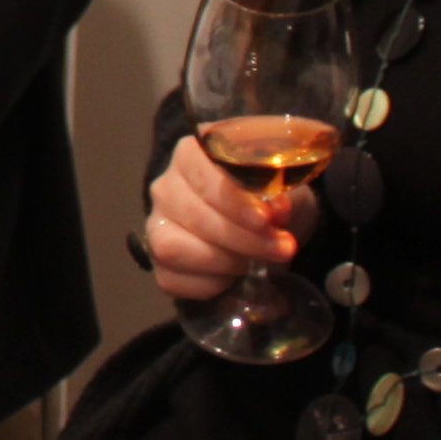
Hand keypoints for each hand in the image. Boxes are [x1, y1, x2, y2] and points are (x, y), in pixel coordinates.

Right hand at [143, 131, 317, 304]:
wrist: (265, 227)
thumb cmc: (269, 199)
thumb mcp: (283, 188)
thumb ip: (280, 193)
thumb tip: (275, 209)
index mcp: (191, 155)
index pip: (203, 173)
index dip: (233, 200)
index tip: (264, 220)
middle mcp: (166, 187)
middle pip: (193, 214)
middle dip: (241, 237)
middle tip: (282, 248)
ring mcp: (157, 226)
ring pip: (173, 248)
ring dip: (224, 261)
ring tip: (257, 264)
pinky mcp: (158, 263)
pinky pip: (170, 279)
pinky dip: (208, 285)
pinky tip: (234, 278)